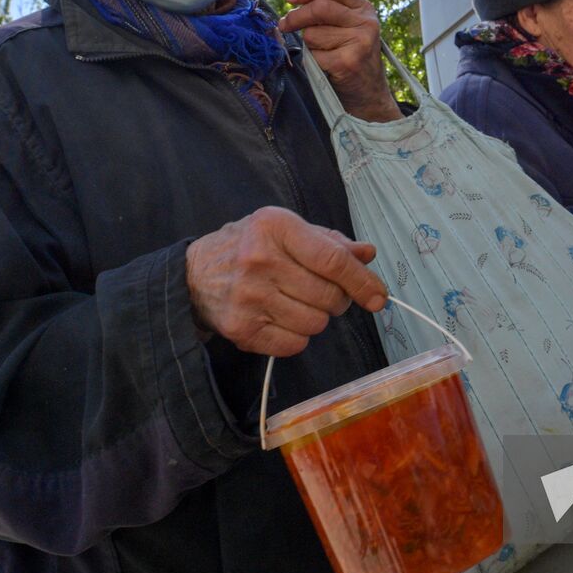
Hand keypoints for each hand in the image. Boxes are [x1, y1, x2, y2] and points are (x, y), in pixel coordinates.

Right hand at [186, 206, 388, 357]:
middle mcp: (260, 261)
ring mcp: (249, 297)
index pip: (333, 260)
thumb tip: (367, 254)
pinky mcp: (242, 329)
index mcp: (275, 227)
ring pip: (315, 324)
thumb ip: (330, 242)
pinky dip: (297, 336)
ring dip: (316, 318)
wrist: (193, 275)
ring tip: (296, 303)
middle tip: (324, 293)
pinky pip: (294, 344)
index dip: (362, 282)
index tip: (379, 298)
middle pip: (329, 297)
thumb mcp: (286, 230)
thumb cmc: (248, 247)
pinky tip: (281, 318)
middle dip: (338, 300)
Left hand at [280, 0, 401, 121]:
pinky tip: (326, 67)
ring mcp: (360, 42)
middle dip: (296, 17)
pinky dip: (313, 61)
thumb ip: (327, 12)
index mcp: (364, 8)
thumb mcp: (347, 27)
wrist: (369, 93)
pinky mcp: (348, 62)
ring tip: (323, 53)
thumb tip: (292, 6)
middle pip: (319, 7)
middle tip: (285, 25)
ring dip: (309, 45)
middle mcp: (366, 22)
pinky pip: (314, 55)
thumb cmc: (350, 55)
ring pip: (313, 34)